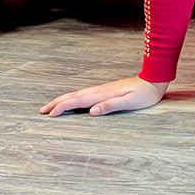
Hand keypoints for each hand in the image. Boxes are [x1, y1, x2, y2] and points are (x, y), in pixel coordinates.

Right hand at [40, 76, 168, 117]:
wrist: (153, 80)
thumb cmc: (144, 94)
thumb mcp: (130, 102)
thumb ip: (111, 106)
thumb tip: (92, 111)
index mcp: (102, 95)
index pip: (78, 101)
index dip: (63, 107)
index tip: (50, 114)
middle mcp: (100, 91)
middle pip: (73, 96)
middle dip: (56, 103)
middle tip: (41, 110)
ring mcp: (102, 89)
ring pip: (77, 94)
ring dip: (63, 100)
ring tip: (51, 106)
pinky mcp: (106, 90)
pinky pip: (84, 94)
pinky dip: (73, 98)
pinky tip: (73, 101)